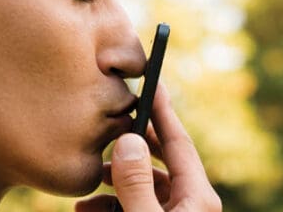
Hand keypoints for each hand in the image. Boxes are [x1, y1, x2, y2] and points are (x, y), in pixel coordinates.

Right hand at [75, 83, 221, 210]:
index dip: (163, 110)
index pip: (178, 142)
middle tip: (112, 123)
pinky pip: (135, 205)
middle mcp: (189, 203)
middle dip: (131, 142)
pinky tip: (85, 206)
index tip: (152, 82)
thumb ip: (136, 184)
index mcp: (197, 197)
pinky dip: (109, 202)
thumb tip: (128, 141)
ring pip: (142, 184)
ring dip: (114, 177)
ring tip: (91, 174)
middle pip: (159, 158)